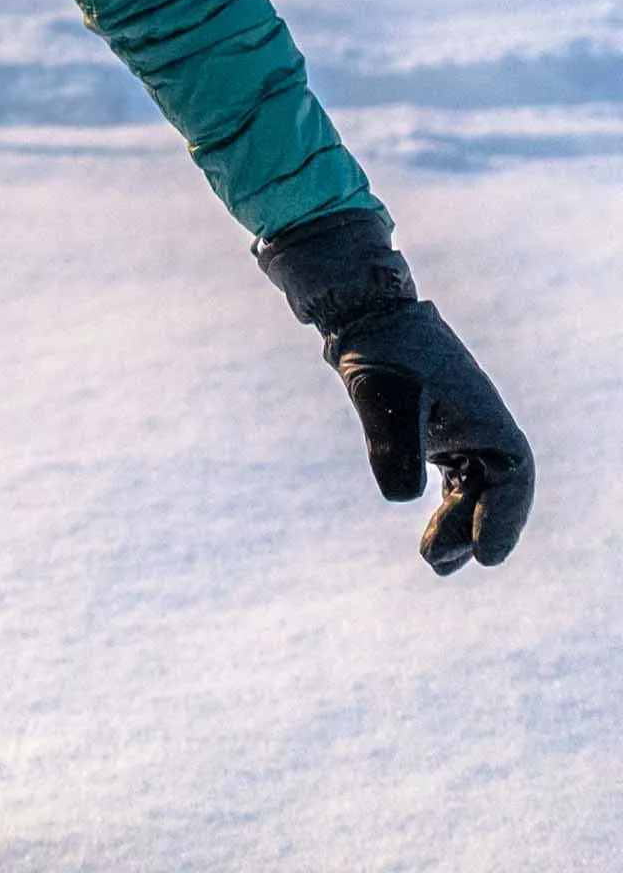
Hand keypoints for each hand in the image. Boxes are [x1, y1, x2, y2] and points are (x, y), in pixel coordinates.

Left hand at [258, 209, 533, 572]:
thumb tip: (404, 500)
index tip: (487, 556)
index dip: (503, 519)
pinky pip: (455, 478)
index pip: (512, 477)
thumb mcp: (383, 395)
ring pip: (473, 488)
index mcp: (485, 414)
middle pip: (492, 490)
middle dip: (470, 529)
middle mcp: (481, 423)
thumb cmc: (380, 347)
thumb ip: (393, 446)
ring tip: (434, 562)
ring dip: (459, 525)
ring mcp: (462, 427)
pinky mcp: (437, 430)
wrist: (360, 312)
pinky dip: (447, 507)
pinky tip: (430, 535)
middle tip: (435, 560)